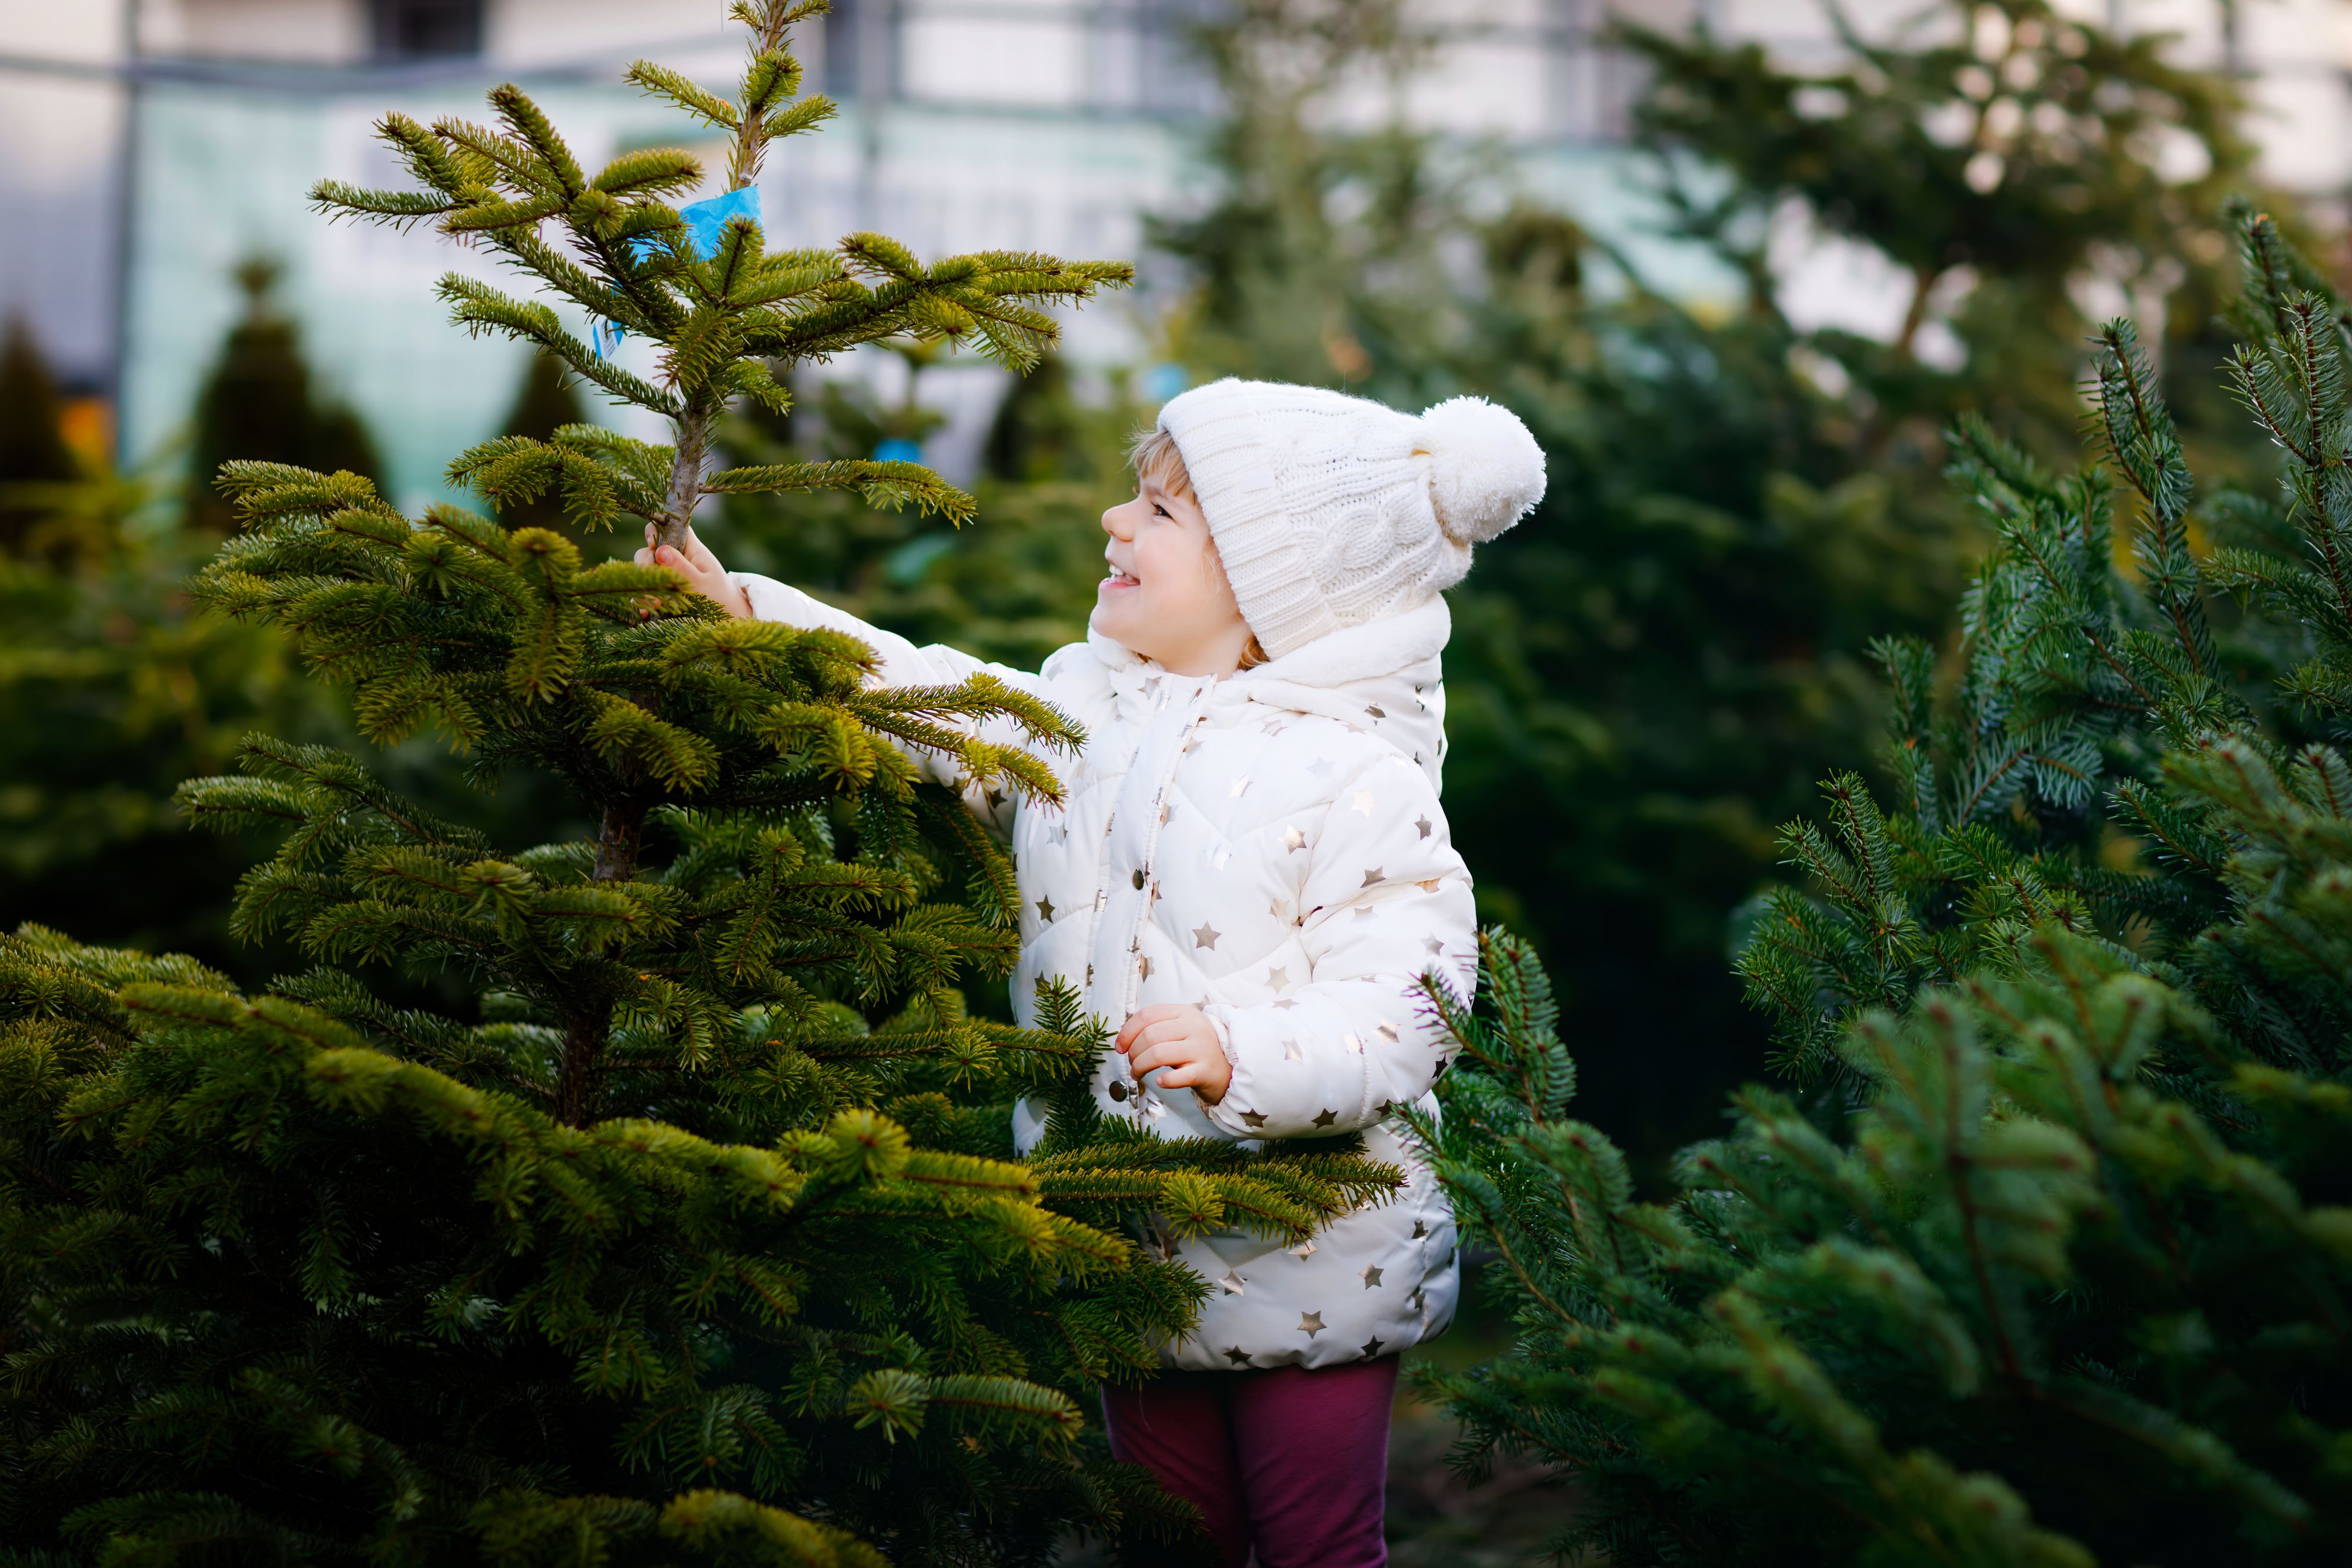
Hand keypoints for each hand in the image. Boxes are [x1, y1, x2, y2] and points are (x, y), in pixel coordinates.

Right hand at [636, 524, 750, 618]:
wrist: (729, 618)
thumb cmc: (721, 599)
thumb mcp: (702, 584)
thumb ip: (682, 568)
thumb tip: (660, 550)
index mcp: (692, 550)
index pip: (673, 527)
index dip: (658, 529)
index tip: (652, 545)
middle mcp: (679, 558)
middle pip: (652, 549)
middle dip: (645, 565)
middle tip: (652, 586)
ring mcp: (671, 572)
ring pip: (647, 569)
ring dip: (644, 586)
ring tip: (653, 605)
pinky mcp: (665, 588)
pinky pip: (648, 588)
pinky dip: (644, 598)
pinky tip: (644, 612)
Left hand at [1116, 1004, 1231, 1105]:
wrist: (1228, 1069)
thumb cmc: (1196, 1049)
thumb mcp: (1180, 1029)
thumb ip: (1156, 1027)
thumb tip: (1124, 1040)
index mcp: (1184, 1012)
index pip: (1147, 1015)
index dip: (1127, 1032)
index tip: (1119, 1047)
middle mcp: (1194, 1027)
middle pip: (1150, 1036)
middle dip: (1133, 1052)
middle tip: (1132, 1063)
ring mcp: (1201, 1048)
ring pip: (1158, 1054)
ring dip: (1140, 1067)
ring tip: (1137, 1074)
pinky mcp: (1205, 1071)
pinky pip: (1179, 1076)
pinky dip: (1164, 1081)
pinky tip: (1159, 1082)